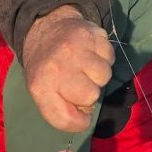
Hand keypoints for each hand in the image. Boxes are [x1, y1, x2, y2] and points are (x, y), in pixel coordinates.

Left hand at [21, 6, 113, 131]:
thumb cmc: (47, 67)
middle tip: (79, 81)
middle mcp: (56, 67)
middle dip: (89, 92)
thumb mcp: (43, 92)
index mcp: (41, 87)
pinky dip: (103, 57)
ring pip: (104, 76)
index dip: (79, 122)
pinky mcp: (90, 34)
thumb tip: (86, 114)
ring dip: (98, 74)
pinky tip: (89, 52)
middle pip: (91, 96)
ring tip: (84, 65)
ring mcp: (74, 49)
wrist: (46, 29)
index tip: (80, 113)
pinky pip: (110, 57)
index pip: (66, 119)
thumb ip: (62, 110)